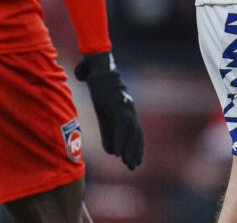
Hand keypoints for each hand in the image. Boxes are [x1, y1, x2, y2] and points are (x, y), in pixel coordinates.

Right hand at [74, 52, 143, 169]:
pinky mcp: (117, 104)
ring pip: (131, 131)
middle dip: (136, 151)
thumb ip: (108, 130)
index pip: (136, 132)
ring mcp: (124, 106)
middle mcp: (129, 109)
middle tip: (133, 167)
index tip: (136, 162)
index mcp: (127, 111)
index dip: (137, 147)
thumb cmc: (100, 89)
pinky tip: (117, 152)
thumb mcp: (104, 112)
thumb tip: (112, 151)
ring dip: (130, 148)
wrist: (98, 70)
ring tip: (127, 163)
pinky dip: (120, 139)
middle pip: (137, 133)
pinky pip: (121, 124)